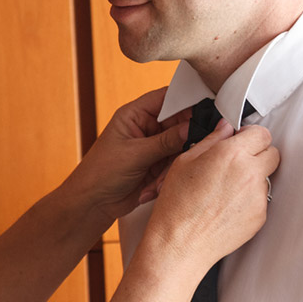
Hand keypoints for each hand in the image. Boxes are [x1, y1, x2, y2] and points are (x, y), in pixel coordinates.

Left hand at [60, 87, 191, 227]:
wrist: (93, 203)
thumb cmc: (102, 172)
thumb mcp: (136, 154)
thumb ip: (166, 141)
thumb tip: (194, 128)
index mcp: (135, 114)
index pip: (168, 98)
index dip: (189, 101)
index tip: (209, 109)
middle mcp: (146, 127)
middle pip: (180, 122)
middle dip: (187, 137)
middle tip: (194, 148)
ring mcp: (153, 146)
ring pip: (181, 145)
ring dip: (175, 162)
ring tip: (159, 177)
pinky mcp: (158, 164)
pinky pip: (176, 163)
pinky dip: (170, 174)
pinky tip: (156, 185)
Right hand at [142, 119, 280, 272]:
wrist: (181, 243)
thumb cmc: (177, 204)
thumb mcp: (184, 162)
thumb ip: (211, 141)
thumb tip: (225, 128)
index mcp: (231, 154)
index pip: (262, 133)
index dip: (251, 136)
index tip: (241, 141)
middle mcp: (250, 173)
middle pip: (272, 153)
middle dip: (258, 154)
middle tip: (237, 162)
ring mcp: (258, 197)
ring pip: (266, 177)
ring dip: (253, 178)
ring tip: (226, 189)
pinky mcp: (260, 216)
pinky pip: (261, 200)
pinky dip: (249, 199)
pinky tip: (227, 206)